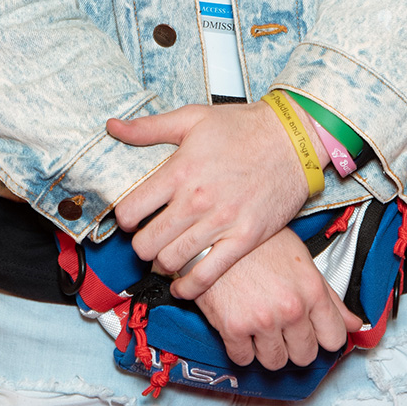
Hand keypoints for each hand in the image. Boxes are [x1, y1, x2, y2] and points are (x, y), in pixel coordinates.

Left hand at [107, 100, 327, 297]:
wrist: (293, 139)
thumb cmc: (244, 127)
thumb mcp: (192, 118)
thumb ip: (149, 128)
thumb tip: (113, 128)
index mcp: (179, 170)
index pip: (131, 211)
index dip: (124, 219)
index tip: (131, 219)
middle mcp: (197, 200)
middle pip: (147, 243)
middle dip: (140, 246)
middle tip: (146, 241)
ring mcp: (221, 223)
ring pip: (172, 261)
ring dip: (161, 265)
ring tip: (164, 257)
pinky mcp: (244, 239)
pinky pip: (207, 275)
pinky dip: (189, 287)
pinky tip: (183, 285)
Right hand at [195, 228, 362, 367]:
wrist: (214, 234)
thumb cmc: (258, 243)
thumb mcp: (301, 261)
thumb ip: (330, 297)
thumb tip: (356, 324)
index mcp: (312, 290)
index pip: (334, 339)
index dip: (323, 336)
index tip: (314, 332)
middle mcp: (291, 308)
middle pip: (305, 355)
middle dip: (295, 345)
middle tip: (282, 327)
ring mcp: (262, 320)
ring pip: (275, 362)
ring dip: (267, 349)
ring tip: (260, 326)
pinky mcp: (233, 328)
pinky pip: (244, 359)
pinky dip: (241, 348)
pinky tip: (240, 327)